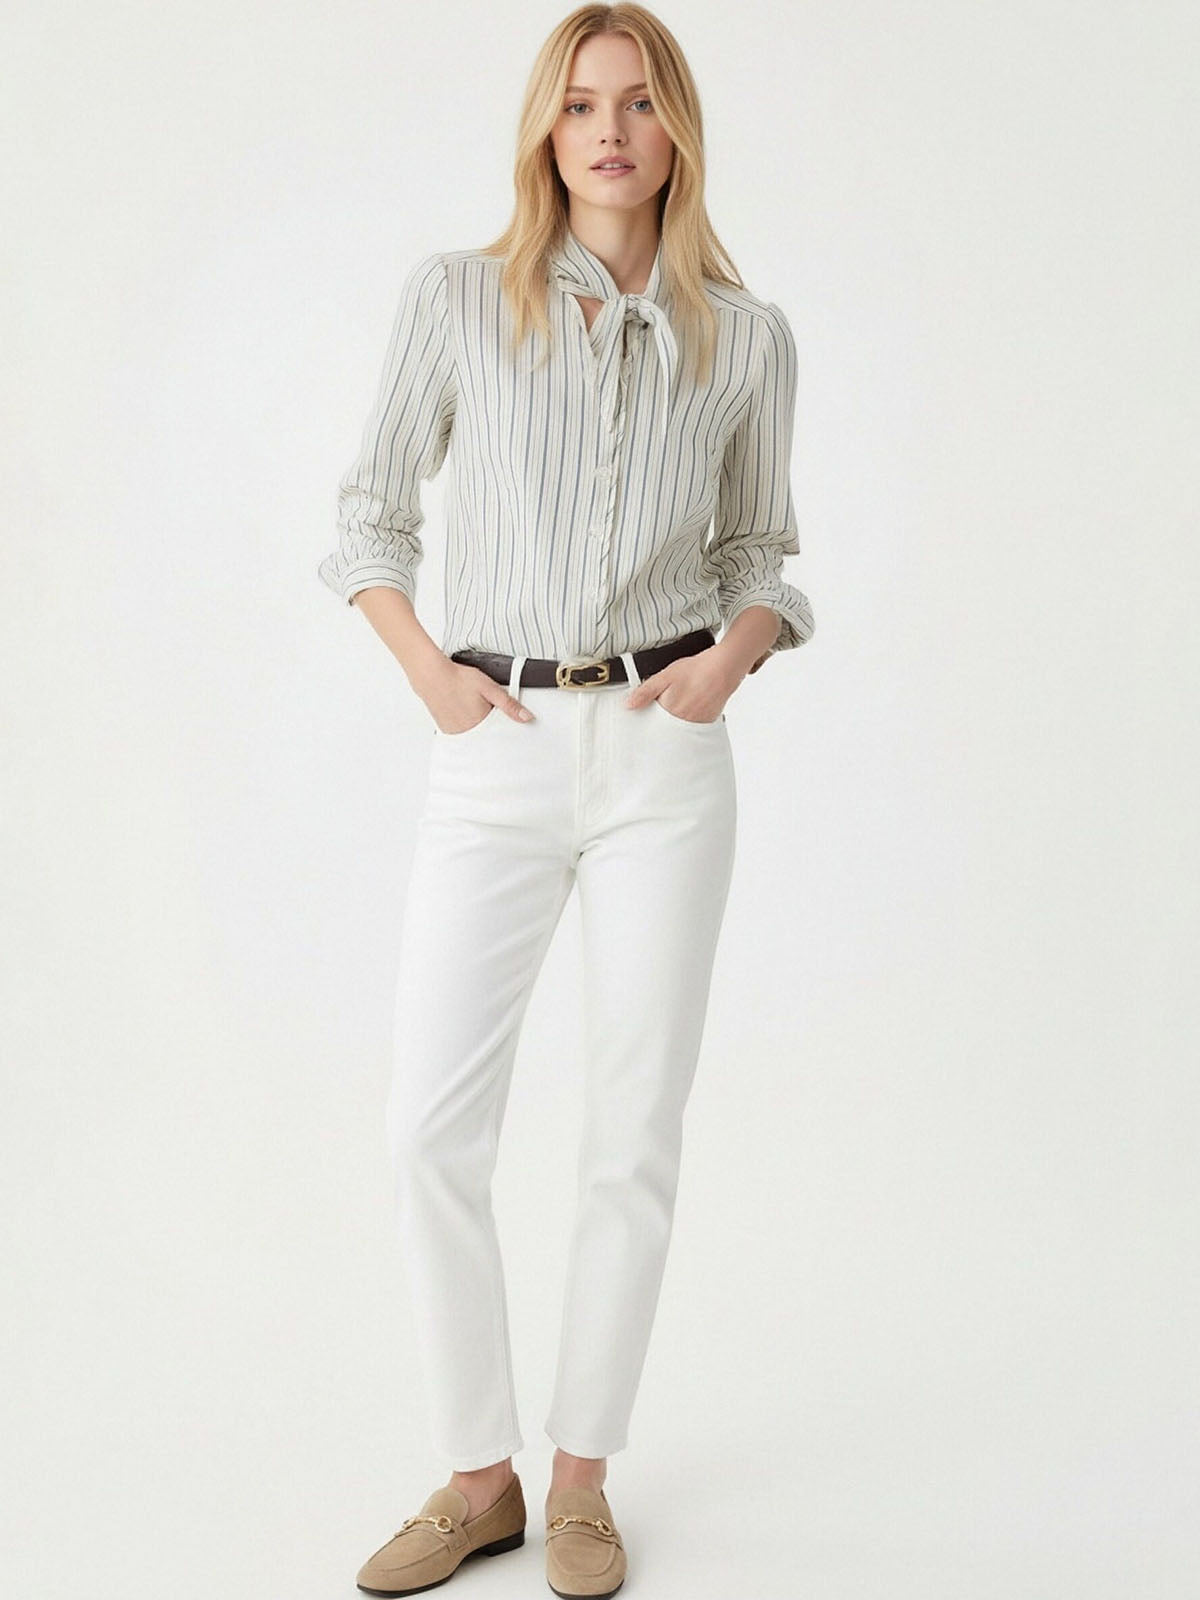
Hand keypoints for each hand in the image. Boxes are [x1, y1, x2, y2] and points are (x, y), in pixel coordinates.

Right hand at [421, 659, 533, 734]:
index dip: (506, 727)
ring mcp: (456, 733)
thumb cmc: (459, 679)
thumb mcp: (490, 688)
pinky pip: (462, 734)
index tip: (504, 720)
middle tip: (483, 707)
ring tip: (472, 707)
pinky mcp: (447, 730)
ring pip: (475, 735)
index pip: (501, 734)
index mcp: (482, 724)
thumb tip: (527, 717)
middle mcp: (469, 733)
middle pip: (488, 736)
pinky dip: (466, 727)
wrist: (432, 676)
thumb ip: (509, 705)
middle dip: (491, 726)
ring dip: (478, 727)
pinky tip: (464, 712)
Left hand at [624, 646, 740, 722]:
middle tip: (668, 702)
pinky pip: (692, 727)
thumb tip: (628, 705)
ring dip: (675, 720)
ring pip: (678, 728)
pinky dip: (689, 719)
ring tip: (682, 700)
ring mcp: (695, 724)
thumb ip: (645, 692)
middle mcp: (681, 722)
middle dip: (661, 718)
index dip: (648, 716)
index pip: (650, 723)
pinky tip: (692, 705)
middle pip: (664, 727)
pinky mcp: (706, 723)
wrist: (723, 669)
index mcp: (667, 712)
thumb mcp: (664, 676)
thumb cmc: (695, 670)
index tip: (648, 710)